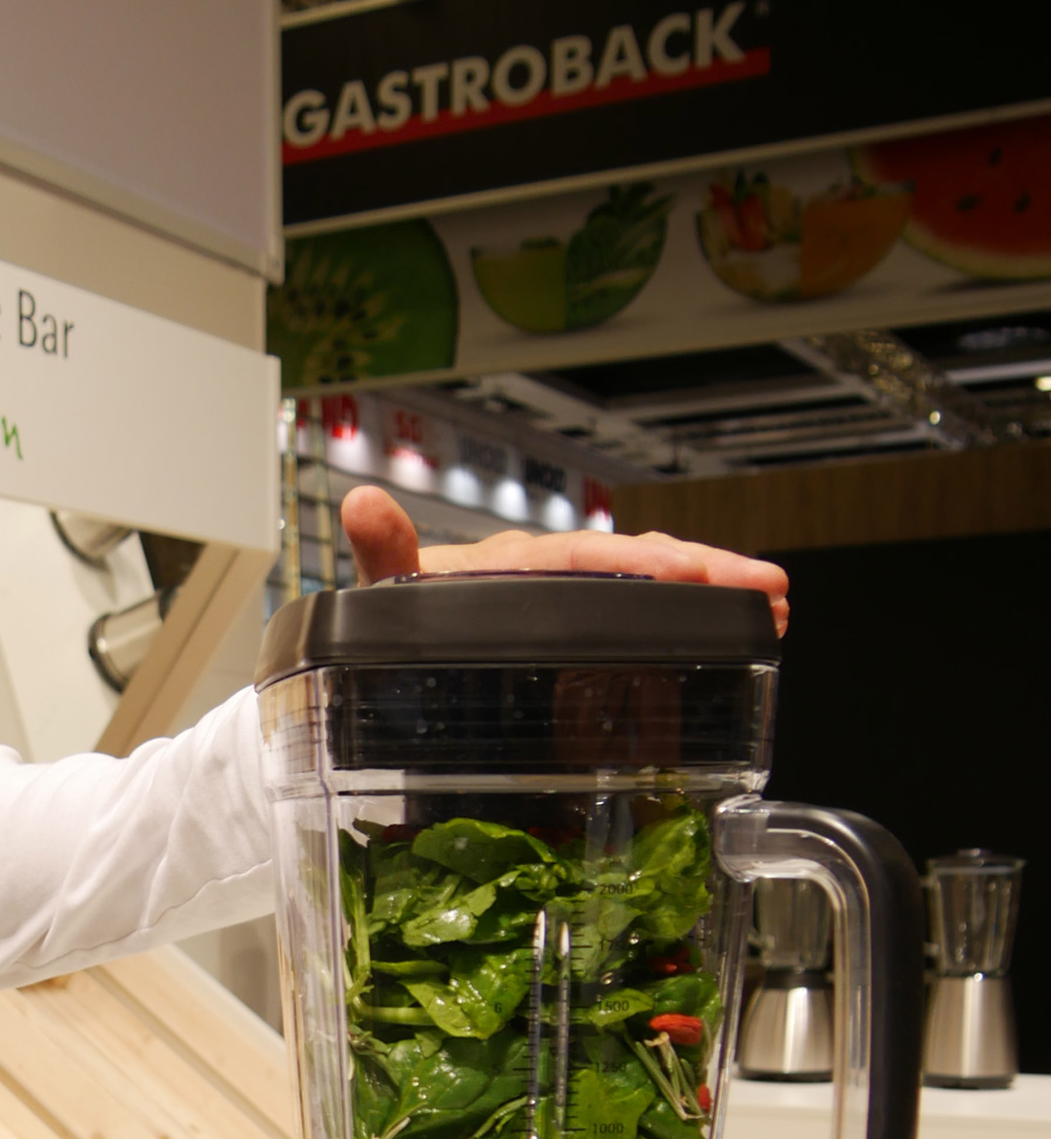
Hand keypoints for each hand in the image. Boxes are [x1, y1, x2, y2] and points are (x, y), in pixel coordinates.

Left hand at [340, 485, 788, 635]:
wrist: (393, 632)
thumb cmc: (396, 610)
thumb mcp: (383, 592)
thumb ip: (382, 555)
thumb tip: (363, 505)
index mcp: (510, 565)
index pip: (583, 558)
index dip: (637, 565)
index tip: (687, 573)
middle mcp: (550, 574)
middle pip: (638, 563)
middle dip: (707, 572)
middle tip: (767, 588)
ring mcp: (572, 600)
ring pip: (654, 584)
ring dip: (717, 591)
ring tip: (775, 605)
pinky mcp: (582, 629)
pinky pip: (645, 614)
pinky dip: (694, 620)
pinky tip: (740, 634)